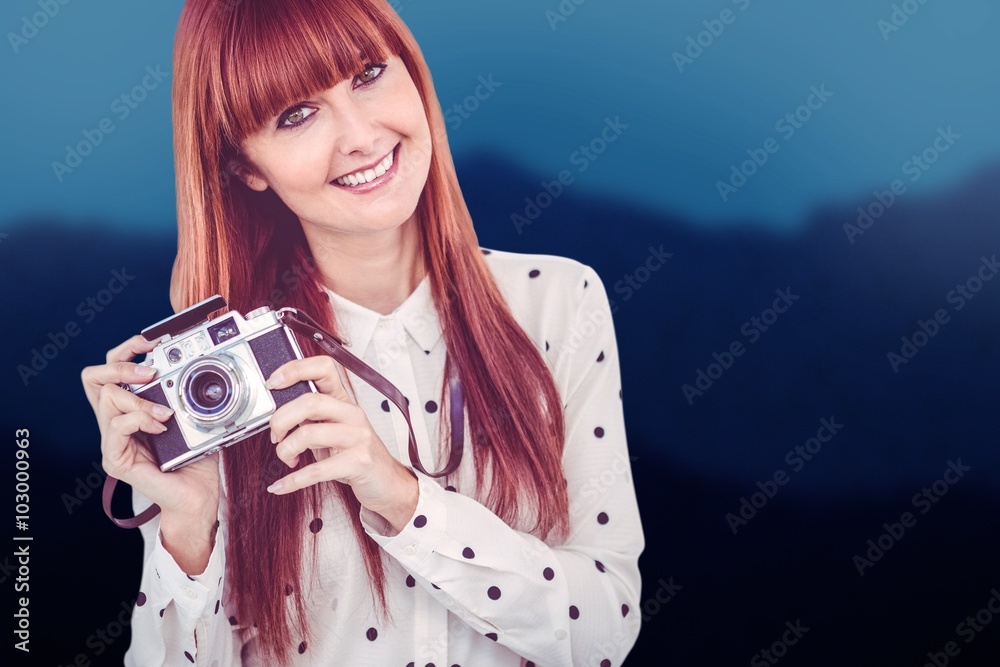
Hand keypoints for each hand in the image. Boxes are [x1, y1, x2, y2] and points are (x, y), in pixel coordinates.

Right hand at [81, 335, 220, 521]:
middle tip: (150, 371)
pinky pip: (116, 427)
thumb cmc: (196, 460)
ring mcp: (112, 441)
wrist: (198, 497)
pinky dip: (139, 419)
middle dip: (121, 365)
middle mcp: (116, 422)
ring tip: (165, 411)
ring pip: (107, 399)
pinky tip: (160, 425)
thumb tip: (199, 369)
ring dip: (139, 398)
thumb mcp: (194, 418)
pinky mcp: (115, 460)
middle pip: (94, 378)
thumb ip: (187, 396)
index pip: (110, 371)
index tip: (149, 340)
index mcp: (130, 410)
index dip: (125, 350)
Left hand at [265, 355, 418, 530]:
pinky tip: (281, 486)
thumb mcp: (332, 428)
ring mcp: (358, 437)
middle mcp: (352, 414)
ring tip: (286, 458)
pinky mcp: (358, 463)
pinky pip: (316, 471)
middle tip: (276, 435)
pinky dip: (292, 480)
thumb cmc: (355, 453)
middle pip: (310, 402)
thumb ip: (309, 416)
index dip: (295, 370)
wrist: (386, 481)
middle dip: (281, 419)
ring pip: (308, 434)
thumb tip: (276, 412)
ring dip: (285, 450)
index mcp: (344, 400)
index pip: (324, 368)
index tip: (273, 382)